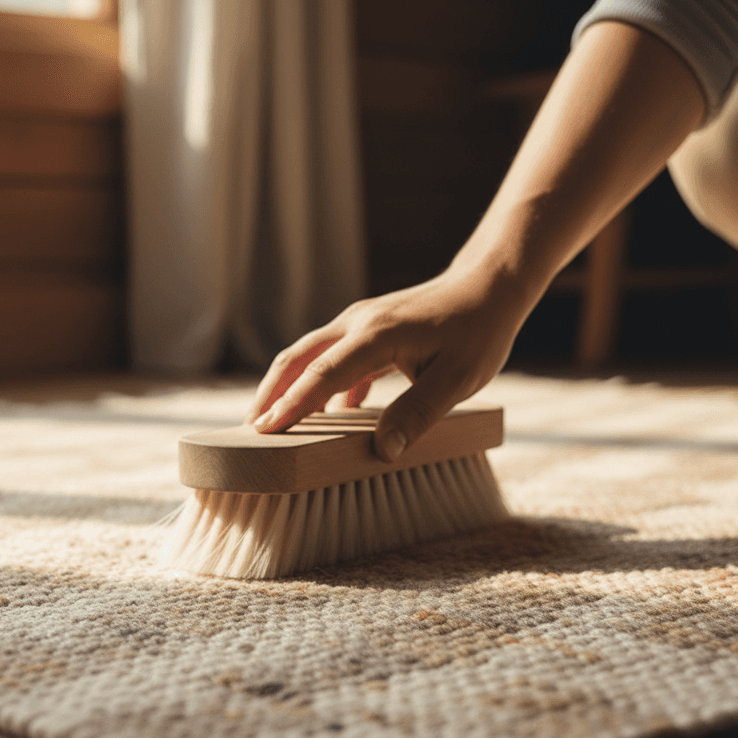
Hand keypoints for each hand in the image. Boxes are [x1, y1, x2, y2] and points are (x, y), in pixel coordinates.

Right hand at [245, 262, 526, 460]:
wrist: (488, 287)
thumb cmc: (478, 332)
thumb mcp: (459, 379)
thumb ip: (419, 413)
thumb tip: (384, 451)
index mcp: (376, 335)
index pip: (322, 373)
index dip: (292, 404)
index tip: (264, 430)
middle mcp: (358, 324)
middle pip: (298, 358)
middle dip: (271, 393)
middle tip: (250, 429)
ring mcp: (359, 324)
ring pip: (309, 356)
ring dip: (287, 387)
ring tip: (271, 422)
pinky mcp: (367, 331)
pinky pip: (330, 358)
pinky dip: (317, 384)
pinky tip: (323, 415)